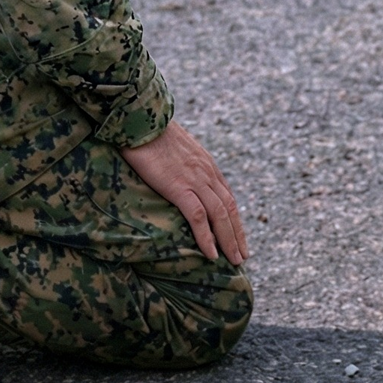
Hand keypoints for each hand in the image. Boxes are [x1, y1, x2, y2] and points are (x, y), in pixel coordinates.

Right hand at [121, 119, 247, 264]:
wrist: (139, 120)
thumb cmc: (149, 132)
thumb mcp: (173, 146)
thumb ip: (181, 162)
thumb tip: (175, 173)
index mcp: (206, 164)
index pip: (227, 196)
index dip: (234, 218)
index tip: (237, 235)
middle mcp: (206, 173)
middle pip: (229, 208)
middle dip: (237, 234)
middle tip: (243, 256)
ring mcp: (195, 180)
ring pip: (220, 215)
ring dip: (229, 240)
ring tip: (234, 261)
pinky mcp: (178, 187)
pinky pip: (198, 217)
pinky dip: (206, 237)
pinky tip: (211, 254)